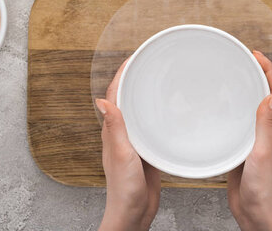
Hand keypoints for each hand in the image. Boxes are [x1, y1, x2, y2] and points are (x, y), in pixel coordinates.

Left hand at [96, 60, 160, 230]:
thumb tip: (103, 100)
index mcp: (112, 131)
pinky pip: (150, 127)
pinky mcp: (146, 151)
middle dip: (134, 79)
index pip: (114, 95)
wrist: (134, 213)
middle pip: (126, 99)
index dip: (121, 74)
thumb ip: (115, 128)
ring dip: (145, 94)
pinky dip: (156, 114)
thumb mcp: (121, 154)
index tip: (132, 58)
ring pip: (139, 111)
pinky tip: (168, 113)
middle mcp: (121, 134)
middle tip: (148, 62)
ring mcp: (134, 142)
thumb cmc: (124, 189)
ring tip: (159, 80)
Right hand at [227, 51, 271, 230]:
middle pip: (266, 94)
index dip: (269, 71)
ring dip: (247, 89)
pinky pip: (240, 122)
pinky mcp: (243, 147)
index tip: (257, 56)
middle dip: (259, 74)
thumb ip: (266, 126)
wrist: (254, 211)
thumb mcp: (264, 153)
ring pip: (253, 106)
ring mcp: (255, 138)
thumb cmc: (263, 188)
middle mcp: (268, 131)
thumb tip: (271, 96)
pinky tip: (223, 110)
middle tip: (245, 59)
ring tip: (235, 76)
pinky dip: (234, 109)